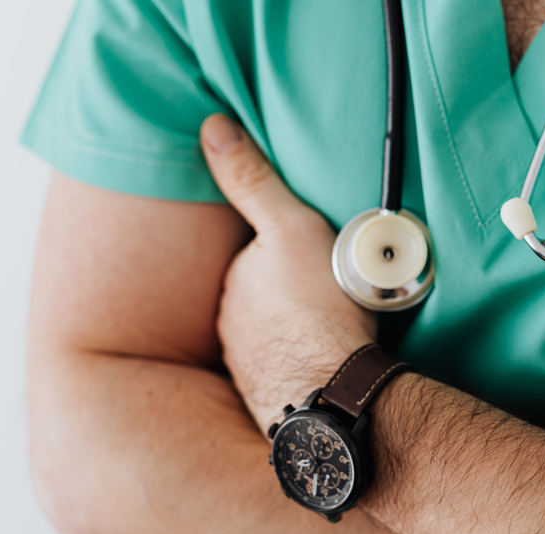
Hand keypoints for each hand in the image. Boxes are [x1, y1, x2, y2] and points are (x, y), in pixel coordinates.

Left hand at [200, 114, 375, 432]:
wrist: (333, 388)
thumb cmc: (318, 305)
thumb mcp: (290, 226)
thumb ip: (252, 179)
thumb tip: (212, 128)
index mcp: (234, 281)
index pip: (252, 258)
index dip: (284, 254)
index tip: (314, 259)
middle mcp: (229, 324)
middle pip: (259, 297)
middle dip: (286, 293)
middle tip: (329, 292)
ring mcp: (246, 363)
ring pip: (270, 334)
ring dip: (293, 329)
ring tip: (332, 328)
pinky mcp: (268, 395)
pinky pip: (284, 368)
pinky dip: (300, 362)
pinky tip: (324, 362)